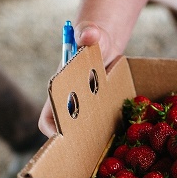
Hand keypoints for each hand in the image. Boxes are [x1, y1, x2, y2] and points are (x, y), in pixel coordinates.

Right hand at [37, 21, 120, 136]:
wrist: (105, 44)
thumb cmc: (93, 39)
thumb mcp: (93, 35)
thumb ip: (90, 33)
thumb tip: (89, 34)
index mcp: (59, 91)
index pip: (47, 120)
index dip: (54, 131)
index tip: (69, 135)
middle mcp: (69, 104)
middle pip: (68, 132)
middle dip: (79, 140)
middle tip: (96, 144)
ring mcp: (85, 110)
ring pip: (87, 131)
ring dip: (98, 136)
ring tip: (113, 140)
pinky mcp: (99, 111)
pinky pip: (104, 125)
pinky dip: (114, 128)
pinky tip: (129, 129)